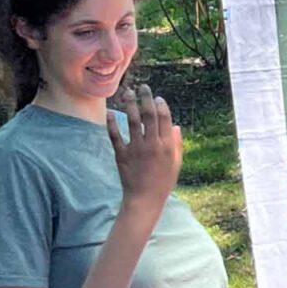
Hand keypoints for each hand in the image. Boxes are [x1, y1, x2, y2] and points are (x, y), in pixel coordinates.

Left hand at [107, 82, 181, 213]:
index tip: (157, 97)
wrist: (145, 199)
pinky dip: (112, 124)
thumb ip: (176, 144)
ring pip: (133, 121)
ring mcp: (136, 149)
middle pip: (149, 115)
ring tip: (127, 92)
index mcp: (166, 146)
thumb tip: (175, 126)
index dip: (160, 105)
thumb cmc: (162, 183)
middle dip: (146, 98)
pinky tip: (110, 113)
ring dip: (130, 104)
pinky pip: (116, 136)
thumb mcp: (175, 164)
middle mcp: (152, 145)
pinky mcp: (122, 155)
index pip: (164, 119)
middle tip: (142, 87)